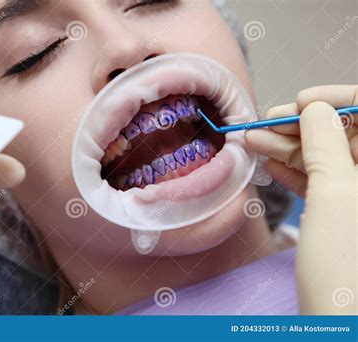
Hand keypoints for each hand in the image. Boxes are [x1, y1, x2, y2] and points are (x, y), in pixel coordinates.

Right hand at [246, 85, 356, 313]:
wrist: (339, 322)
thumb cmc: (346, 263)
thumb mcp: (335, 194)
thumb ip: (324, 144)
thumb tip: (313, 110)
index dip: (340, 100)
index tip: (303, 100)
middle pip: (346, 135)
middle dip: (304, 125)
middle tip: (265, 122)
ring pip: (328, 158)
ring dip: (289, 147)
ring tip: (253, 140)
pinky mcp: (343, 213)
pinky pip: (321, 182)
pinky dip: (293, 171)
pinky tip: (267, 162)